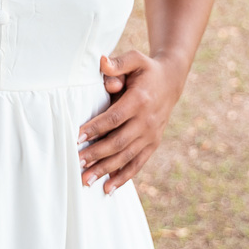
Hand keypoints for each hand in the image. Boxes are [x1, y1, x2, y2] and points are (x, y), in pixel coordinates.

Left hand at [76, 51, 185, 194]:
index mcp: (140, 101)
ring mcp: (151, 135)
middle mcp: (147, 121)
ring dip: (106, 170)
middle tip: (76, 163)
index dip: (95, 128)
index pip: (114, 118)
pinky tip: (108, 188)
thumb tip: (102, 62)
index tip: (76, 137)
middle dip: (96, 155)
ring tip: (86, 180)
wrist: (171, 81)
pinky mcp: (153, 144)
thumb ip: (118, 62)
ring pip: (126, 157)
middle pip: (118, 142)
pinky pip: (138, 163)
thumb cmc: (145, 69)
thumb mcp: (135, 59)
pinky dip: (123, 177)